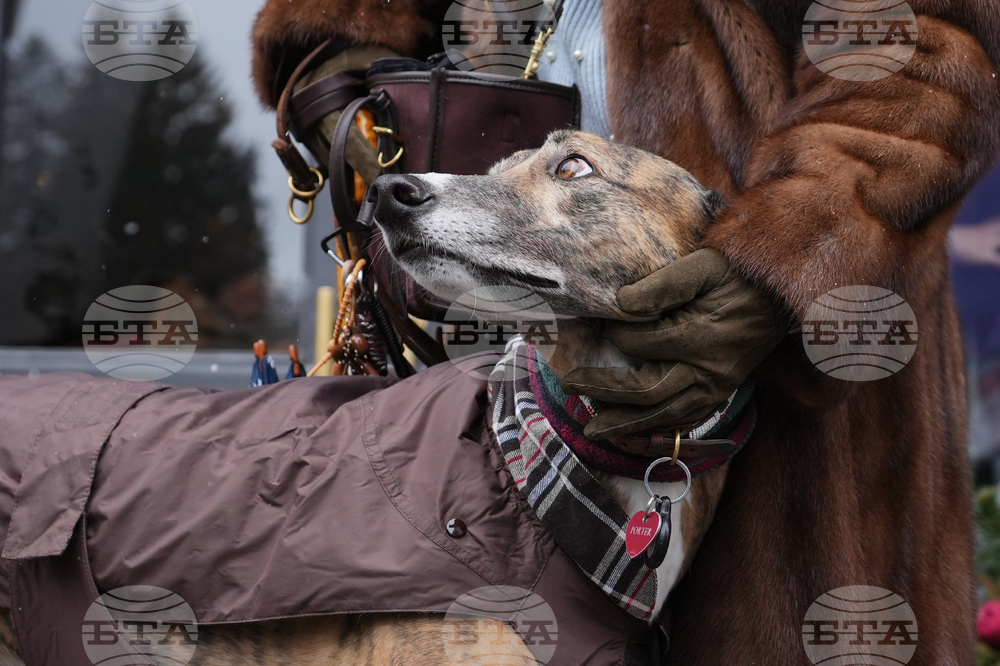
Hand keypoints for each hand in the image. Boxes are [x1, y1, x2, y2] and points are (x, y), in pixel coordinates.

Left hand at [561, 249, 786, 439]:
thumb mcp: (701, 266)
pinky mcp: (722, 392)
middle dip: (603, 390)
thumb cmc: (738, 273)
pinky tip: (636, 433)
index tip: (598, 322)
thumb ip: (661, 285)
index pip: (640, 345)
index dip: (614, 334)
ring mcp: (716, 386)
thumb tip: (620, 304)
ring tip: (593, 430)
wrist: (783, 292)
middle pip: (646, 392)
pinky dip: (659, 429)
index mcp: (700, 337)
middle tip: (569, 386)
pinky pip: (687, 419)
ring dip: (626, 425)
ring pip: (664, 415)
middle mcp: (707, 370)